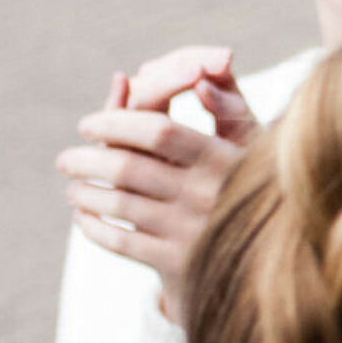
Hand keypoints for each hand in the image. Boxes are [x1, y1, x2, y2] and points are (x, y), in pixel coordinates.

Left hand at [57, 46, 258, 315]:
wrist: (275, 261)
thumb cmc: (255, 186)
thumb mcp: (252, 144)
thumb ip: (225, 106)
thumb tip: (188, 77)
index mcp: (225, 158)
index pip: (158, 130)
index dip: (114, 122)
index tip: (87, 124)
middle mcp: (208, 194)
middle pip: (127, 166)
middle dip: (85, 159)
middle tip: (66, 159)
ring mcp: (191, 231)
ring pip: (118, 204)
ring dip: (84, 193)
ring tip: (74, 188)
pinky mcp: (177, 264)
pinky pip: (119, 241)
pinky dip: (93, 226)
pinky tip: (85, 218)